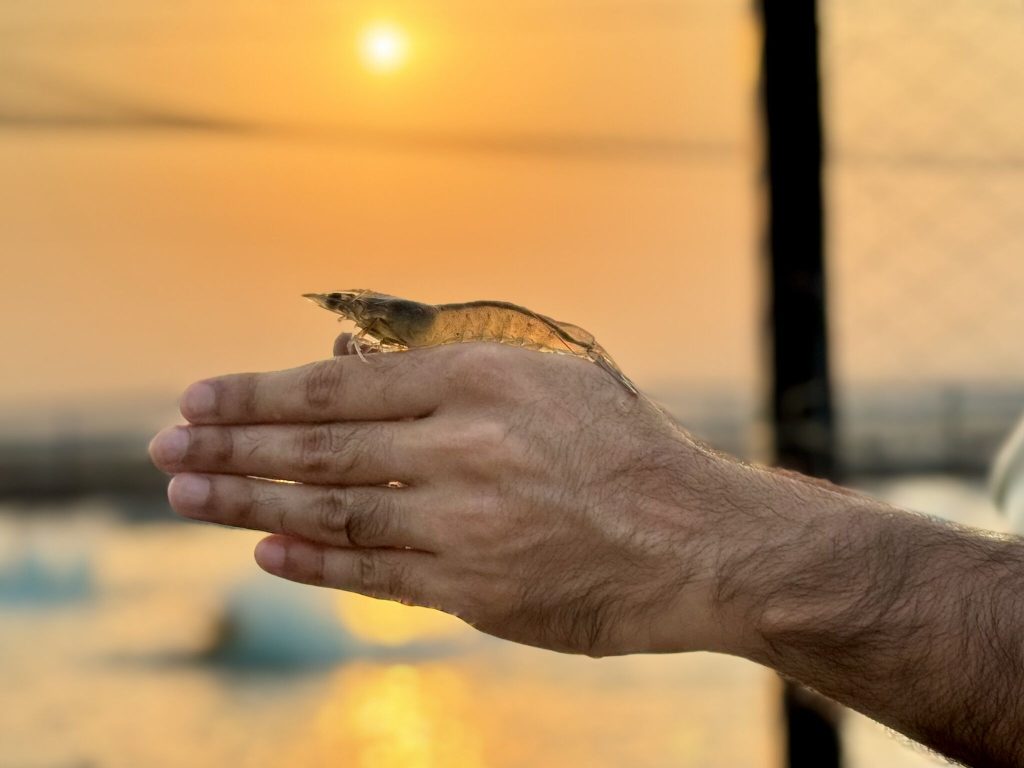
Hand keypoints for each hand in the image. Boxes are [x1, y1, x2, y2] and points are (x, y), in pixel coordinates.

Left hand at [149, 338, 751, 656]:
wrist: (699, 540)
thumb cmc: (623, 448)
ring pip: (332, 514)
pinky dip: (314, 564)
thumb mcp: (549, 378)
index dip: (257, 396)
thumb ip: (452, 374)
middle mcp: (464, 448)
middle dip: (231, 451)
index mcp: (481, 381)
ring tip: (187, 498)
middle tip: (163, 451)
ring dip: (249, 507)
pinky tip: (265, 554)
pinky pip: (374, 575)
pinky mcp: (476, 590)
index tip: (196, 399)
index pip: (338, 389)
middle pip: (319, 452)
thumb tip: (351, 376)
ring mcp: (466, 524)